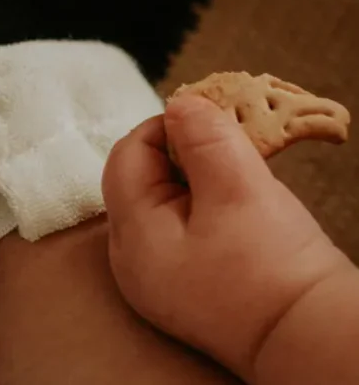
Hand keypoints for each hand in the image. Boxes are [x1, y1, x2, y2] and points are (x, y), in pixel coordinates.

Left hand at [101, 95, 350, 378]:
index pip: (128, 154)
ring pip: (163, 203)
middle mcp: (132, 262)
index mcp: (131, 236)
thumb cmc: (273, 265)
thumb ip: (202, 136)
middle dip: (181, 153)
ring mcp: (158, 281)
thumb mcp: (237, 186)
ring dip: (195, 180)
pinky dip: (203, 209)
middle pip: (141, 178)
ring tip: (235, 176)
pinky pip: (181, 231)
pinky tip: (235, 209)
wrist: (313, 339)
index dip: (167, 127)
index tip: (212, 120)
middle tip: (227, 147)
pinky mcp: (187, 290)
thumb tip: (179, 103)